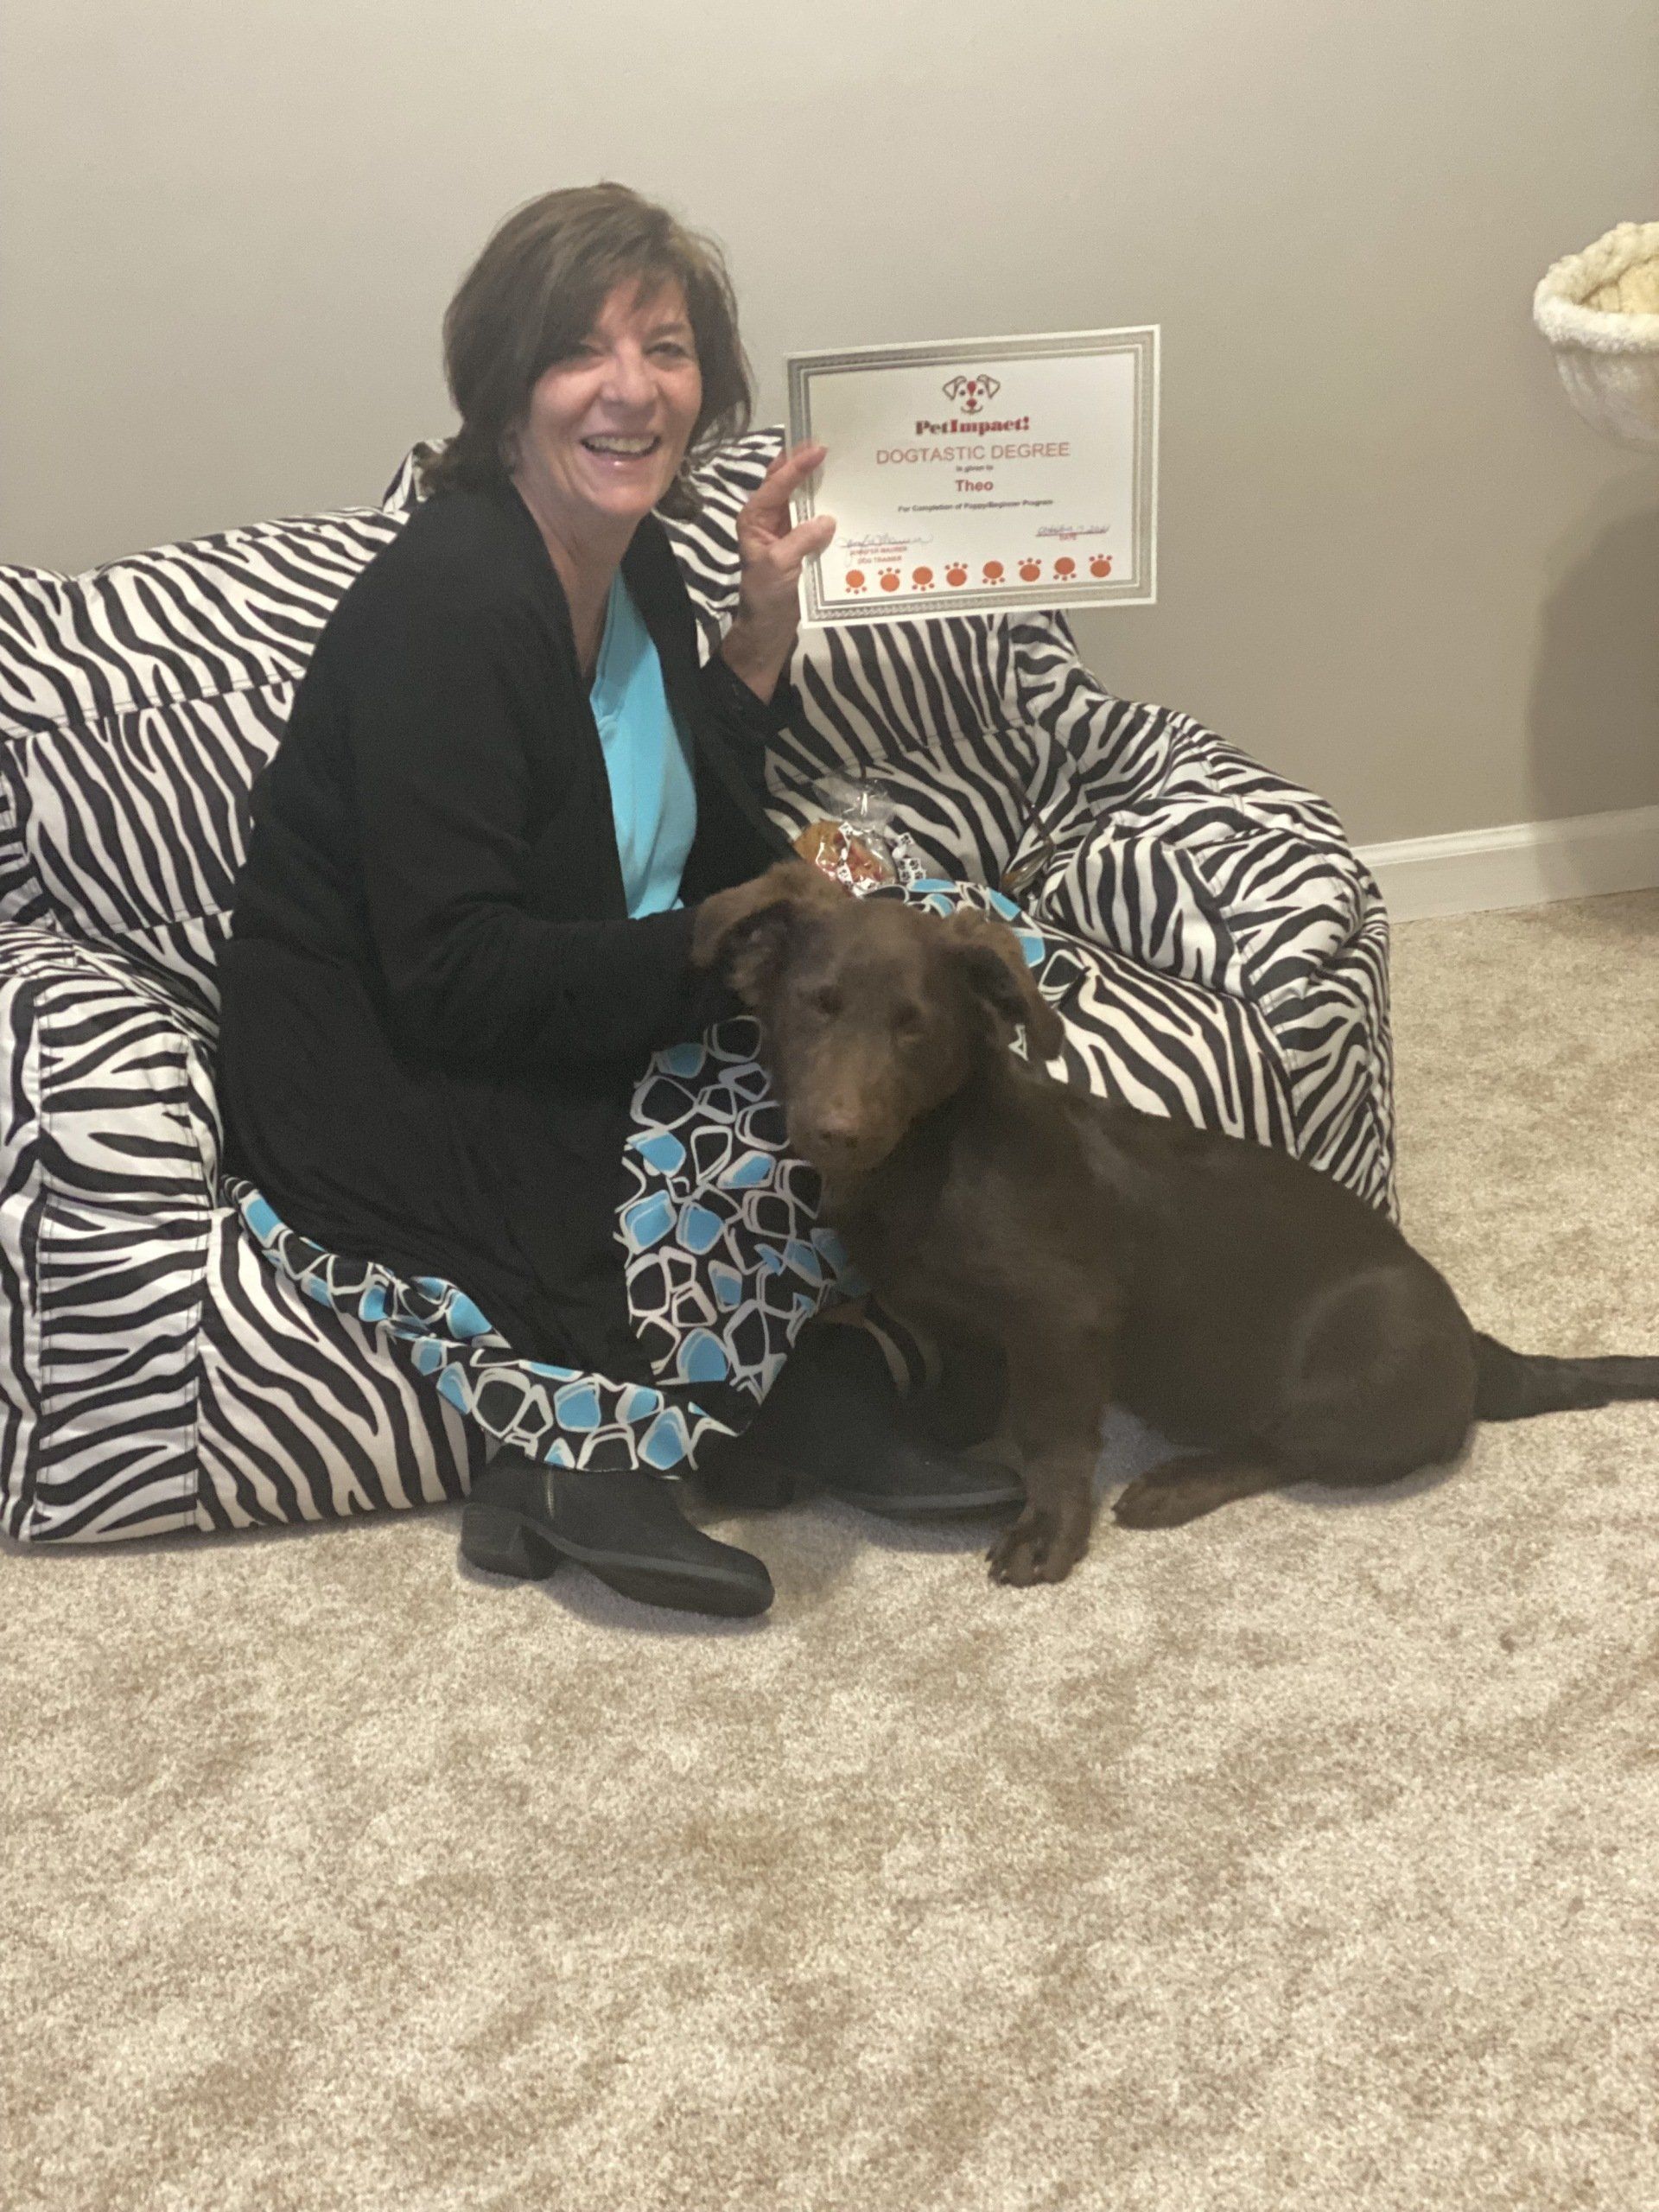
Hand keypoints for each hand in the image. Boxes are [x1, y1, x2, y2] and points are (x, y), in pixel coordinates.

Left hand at [719, 442, 835, 700]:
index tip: (820, 448)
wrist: (769, 630)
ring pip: (805, 497)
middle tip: (834, 442)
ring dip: (823, 481)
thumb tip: (828, 520)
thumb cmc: (765, 597)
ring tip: (846, 462)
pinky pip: (819, 519)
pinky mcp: (804, 543)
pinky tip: (851, 497)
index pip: (777, 483)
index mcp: (755, 517)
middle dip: (807, 461)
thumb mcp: (779, 567)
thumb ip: (801, 540)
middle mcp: (770, 517)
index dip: (798, 465)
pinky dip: (832, 507)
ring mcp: (788, 529)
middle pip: (788, 481)